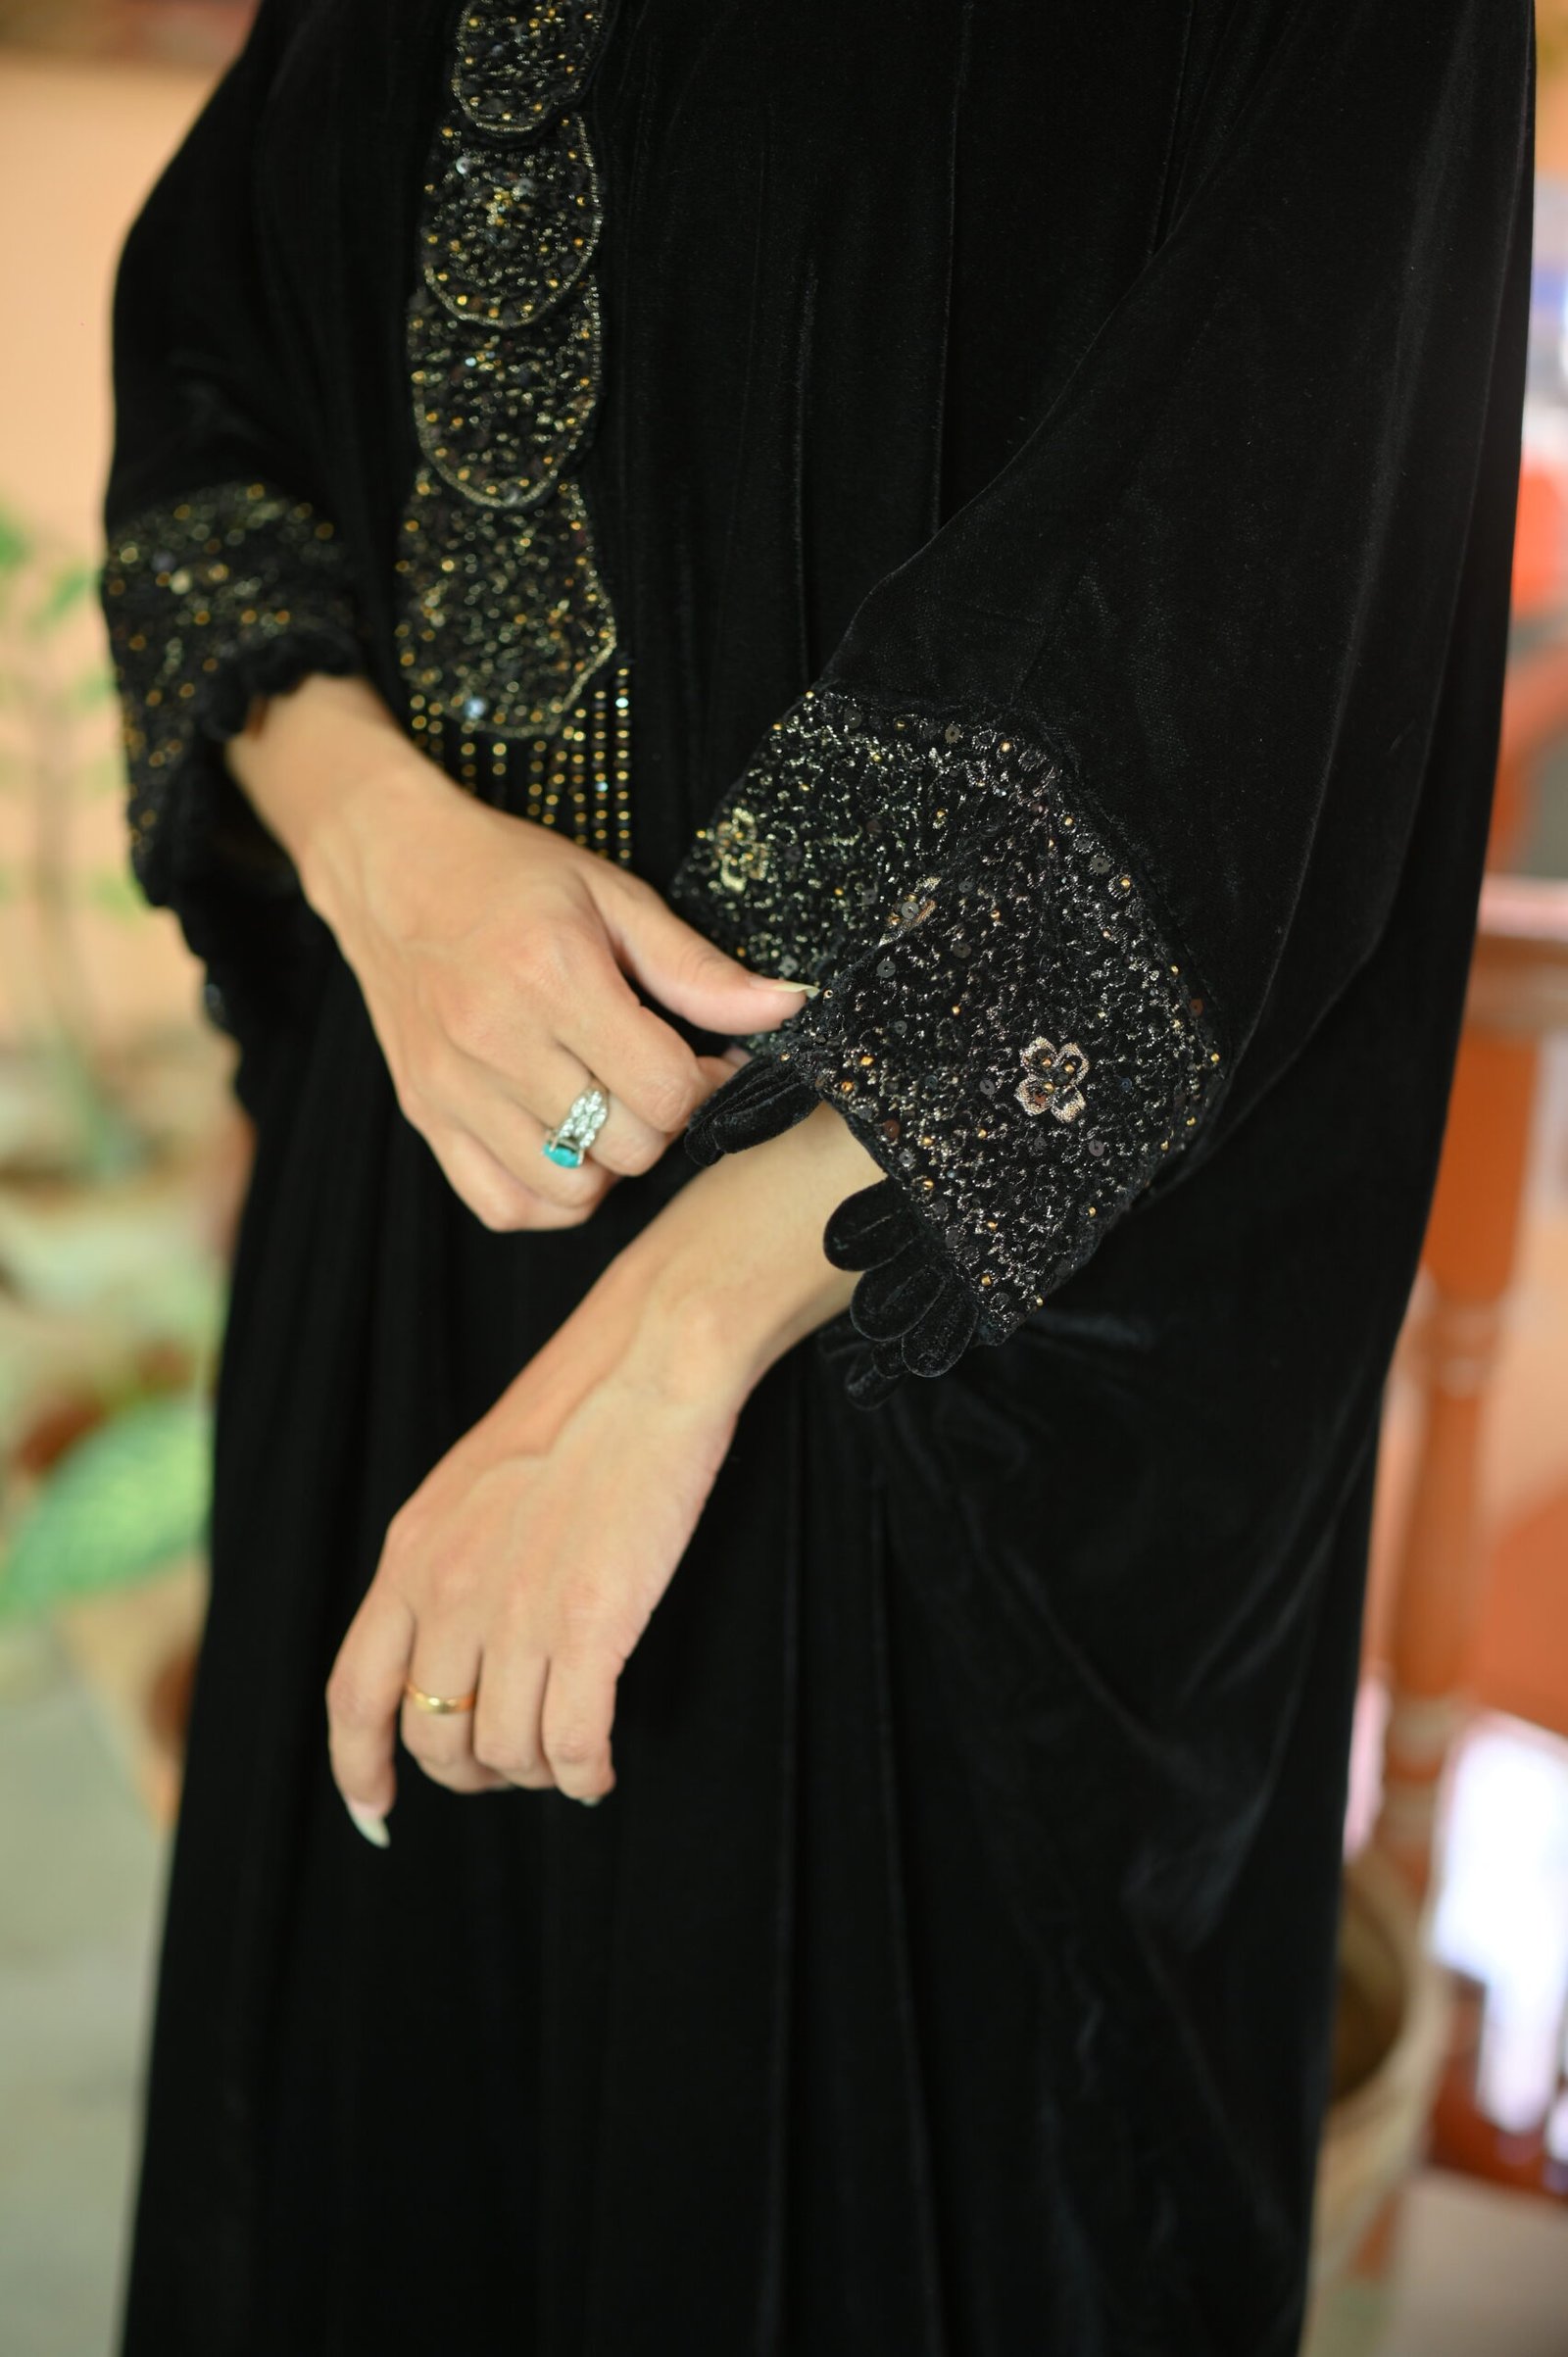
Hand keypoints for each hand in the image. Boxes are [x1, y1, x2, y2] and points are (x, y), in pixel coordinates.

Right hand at [229, 675, 809, 1230]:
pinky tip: (562, 1143)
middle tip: (655, 1075)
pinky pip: (506, 1206)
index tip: (703, 1057)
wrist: (390, 867)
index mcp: (554, 977)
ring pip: (574, 1189)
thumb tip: (787, 1007)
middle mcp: (498, 1040)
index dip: (707, 1083)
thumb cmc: (508, 875)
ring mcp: (455, 1088)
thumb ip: (698, 967)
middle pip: (629, 1146)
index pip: (666, 1090)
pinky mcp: (425, 1116)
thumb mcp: (614, 897)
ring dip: (608, 1160)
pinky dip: (548, 1194)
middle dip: (662, 1118)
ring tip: (606, 1106)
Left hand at [326, 1103, 872, 1835]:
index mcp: (409, 1557)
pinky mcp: (592, 1625)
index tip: (378, 1814)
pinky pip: (573, 1746)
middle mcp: (448, 1593)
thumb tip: (441, 1652)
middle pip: (435, 1739)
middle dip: (476, 1771)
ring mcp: (518, 1614)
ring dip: (538, 1771)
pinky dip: (585, 1774)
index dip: (361, 1769)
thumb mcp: (467, 1489)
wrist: (645, 1365)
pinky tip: (600, 1767)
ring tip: (570, 1752)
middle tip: (517, 1762)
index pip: (354, 1695)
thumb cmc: (573, 1416)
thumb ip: (442, 1567)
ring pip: (508, 1752)